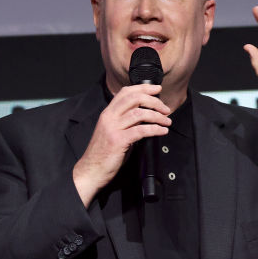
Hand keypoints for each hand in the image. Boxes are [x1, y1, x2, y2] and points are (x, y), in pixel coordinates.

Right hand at [72, 84, 170, 206]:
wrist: (91, 170)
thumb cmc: (103, 154)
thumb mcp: (113, 132)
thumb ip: (126, 123)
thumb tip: (145, 119)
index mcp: (108, 113)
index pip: (125, 92)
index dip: (143, 88)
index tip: (156, 89)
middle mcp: (109, 117)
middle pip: (134, 98)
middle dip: (154, 101)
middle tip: (165, 108)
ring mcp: (113, 128)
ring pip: (139, 113)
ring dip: (157, 116)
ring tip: (167, 121)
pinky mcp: (118, 141)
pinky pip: (140, 130)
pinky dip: (155, 129)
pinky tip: (162, 131)